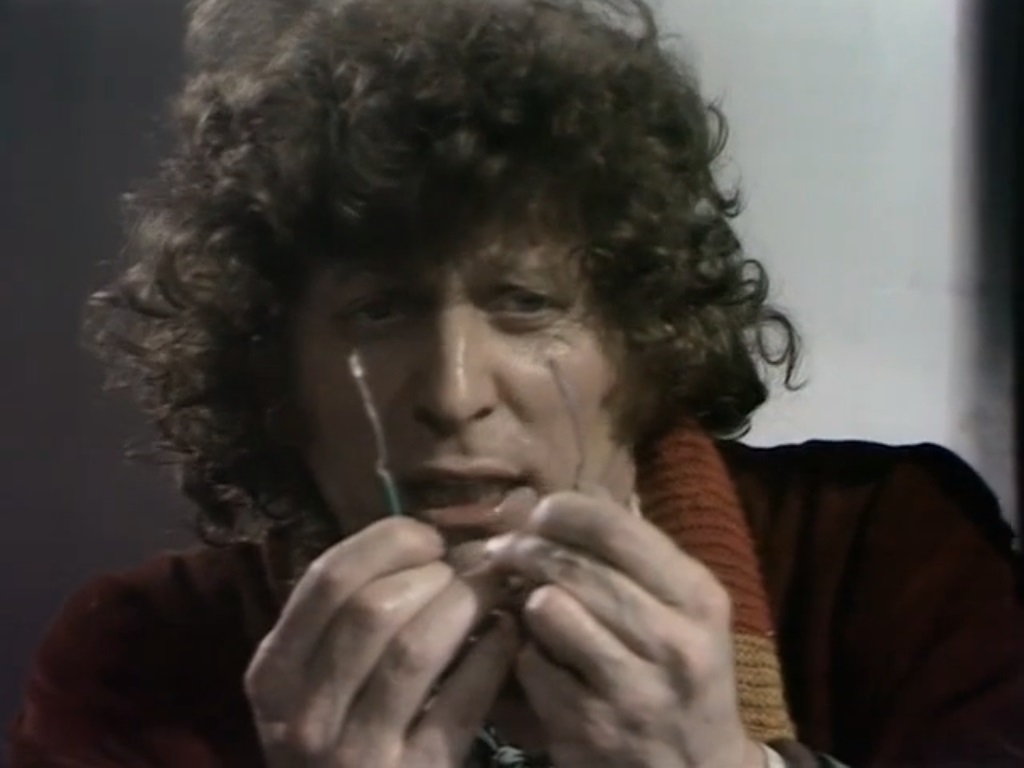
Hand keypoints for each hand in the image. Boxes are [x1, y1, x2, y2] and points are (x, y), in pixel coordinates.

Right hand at [245, 517, 521, 767]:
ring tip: (494, 592)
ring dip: (465, 606)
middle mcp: (301, 715)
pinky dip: (490, 657)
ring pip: (413, 649)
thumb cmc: (340, 740)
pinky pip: (458, 702)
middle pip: (372, 609)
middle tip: (468, 570)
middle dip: (433, 575)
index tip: (430, 537)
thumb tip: (419, 541)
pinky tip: (507, 636)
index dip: (387, 542)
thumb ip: (345, 620)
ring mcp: (353, 753)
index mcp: (273, 673)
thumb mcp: (315, 683)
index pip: (326, 578)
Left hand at [482, 489, 762, 767]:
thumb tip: (583, 491)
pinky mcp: (591, 727)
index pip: (618, 528)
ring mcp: (633, 688)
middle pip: (575, 566)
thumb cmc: (682, 674)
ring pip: (549, 609)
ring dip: (527, 601)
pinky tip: (538, 657)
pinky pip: (531, 664)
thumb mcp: (684, 609)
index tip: (539, 511)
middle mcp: (674, 640)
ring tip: (527, 601)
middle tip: (505, 547)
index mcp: (698, 597)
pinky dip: (525, 655)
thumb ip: (638, 551)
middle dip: (528, 549)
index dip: (565, 510)